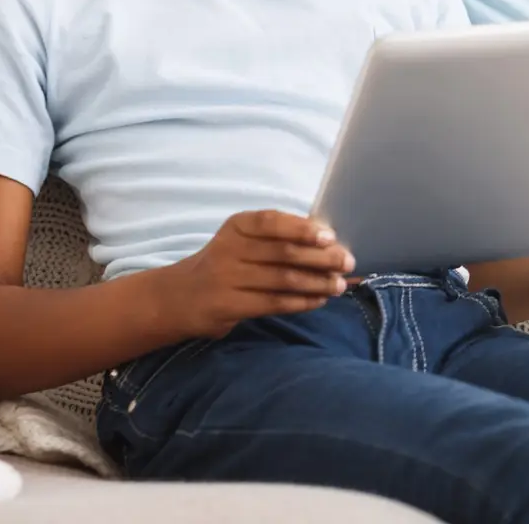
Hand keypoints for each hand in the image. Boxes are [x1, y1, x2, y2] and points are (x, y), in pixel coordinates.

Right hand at [157, 210, 353, 338]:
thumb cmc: (226, 263)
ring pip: (283, 280)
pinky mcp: (228, 306)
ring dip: (317, 283)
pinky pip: (273, 303)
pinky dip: (301, 302)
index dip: (302, 228)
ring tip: (339, 285)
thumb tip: (328, 241)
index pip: (271, 221)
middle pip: (284, 253)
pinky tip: (318, 300)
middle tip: (347, 263)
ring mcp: (226, 279)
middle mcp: (229, 249)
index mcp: (237, 226)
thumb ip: (277, 237)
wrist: (181, 297)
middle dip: (321, 258)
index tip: (330, 237)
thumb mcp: (242, 241)